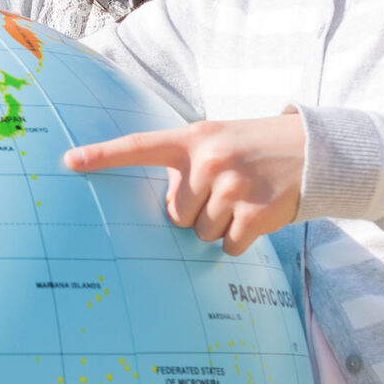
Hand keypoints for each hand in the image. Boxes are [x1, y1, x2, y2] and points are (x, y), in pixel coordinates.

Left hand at [64, 115, 305, 255]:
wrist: (315, 150)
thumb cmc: (255, 147)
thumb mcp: (218, 139)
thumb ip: (186, 164)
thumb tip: (166, 212)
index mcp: (193, 138)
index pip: (139, 147)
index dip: (102, 156)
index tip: (68, 162)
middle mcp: (210, 160)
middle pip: (174, 214)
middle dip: (195, 211)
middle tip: (223, 189)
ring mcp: (233, 187)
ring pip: (200, 233)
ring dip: (219, 225)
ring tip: (244, 197)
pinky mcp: (256, 214)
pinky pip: (227, 246)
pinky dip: (240, 238)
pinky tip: (257, 214)